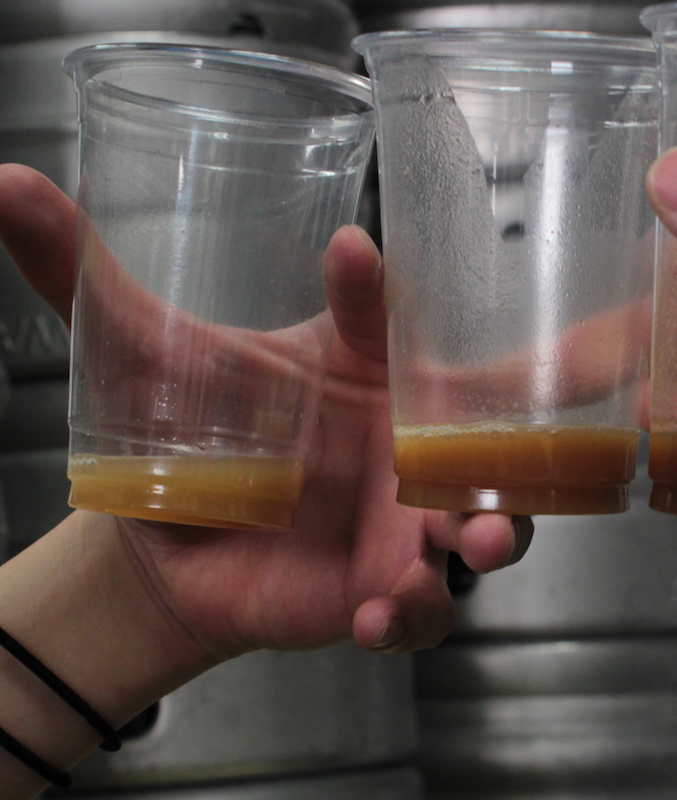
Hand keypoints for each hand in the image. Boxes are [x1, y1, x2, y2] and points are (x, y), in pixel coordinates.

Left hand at [0, 163, 532, 662]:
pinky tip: (379, 616)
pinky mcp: (386, 585)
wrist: (164, 548)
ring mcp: (402, 514)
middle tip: (490, 446)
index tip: (348, 252)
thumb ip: (80, 276)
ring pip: (479, 520)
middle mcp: (398, 436)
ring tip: (471, 549)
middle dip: (504, 436)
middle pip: (479, 429)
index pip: (388, 314)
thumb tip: (5, 182)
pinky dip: (415, 613)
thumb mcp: (135, 358)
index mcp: (359, 364)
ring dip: (492, 535)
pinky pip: (427, 604)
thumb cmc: (174, 437)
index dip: (378, 285)